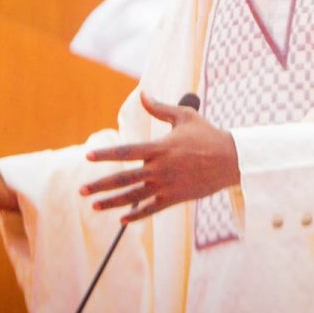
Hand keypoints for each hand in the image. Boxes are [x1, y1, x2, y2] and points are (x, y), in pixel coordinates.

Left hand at [81, 92, 239, 222]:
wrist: (231, 160)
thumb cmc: (208, 134)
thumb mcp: (184, 116)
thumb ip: (160, 108)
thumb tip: (142, 94)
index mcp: (160, 148)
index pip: (126, 151)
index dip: (105, 154)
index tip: (87, 156)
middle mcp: (160, 169)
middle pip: (124, 178)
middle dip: (100, 185)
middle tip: (82, 190)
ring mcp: (167, 185)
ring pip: (134, 197)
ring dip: (112, 203)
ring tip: (94, 206)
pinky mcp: (176, 198)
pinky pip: (151, 209)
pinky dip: (136, 215)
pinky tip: (122, 219)